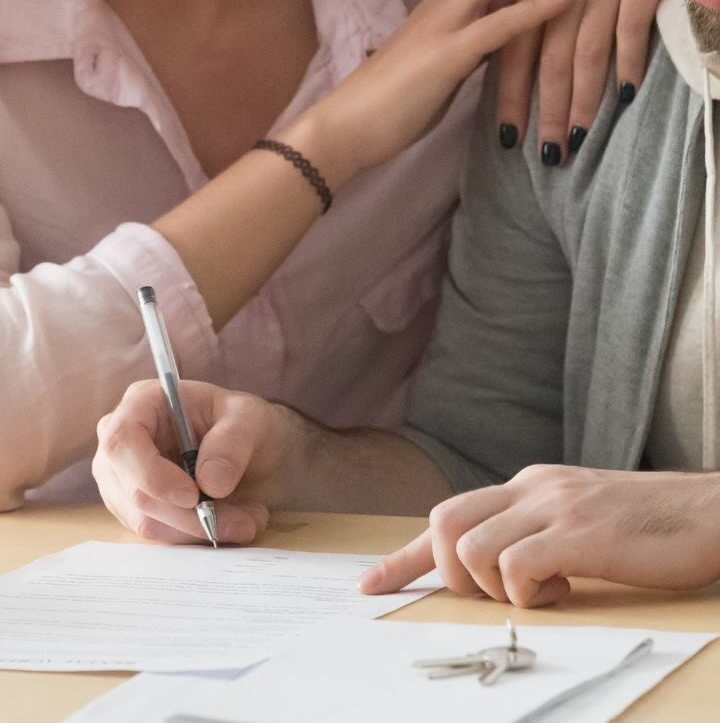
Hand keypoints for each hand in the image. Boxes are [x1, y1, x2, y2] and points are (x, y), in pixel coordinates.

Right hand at [92, 380, 300, 543]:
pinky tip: (230, 523)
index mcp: (141, 403)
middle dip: (191, 515)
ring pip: (147, 520)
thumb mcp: (250, 417)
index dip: (151, 474)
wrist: (246, 447)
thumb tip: (210, 483)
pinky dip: (196, 537)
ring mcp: (121, 479)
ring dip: (200, 529)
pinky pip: (158, 534)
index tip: (193, 496)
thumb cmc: (239, 421)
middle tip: (244, 521)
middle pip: (136, 491)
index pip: (122, 441)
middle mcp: (121, 443)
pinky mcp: (133, 510)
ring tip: (247, 520)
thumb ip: (232, 442)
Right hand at [302, 0, 586, 180]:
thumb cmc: (391, 100)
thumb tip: (501, 32)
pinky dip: (536, 7)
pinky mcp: (447, 58)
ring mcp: (445, 26)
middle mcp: (445, 3)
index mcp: (445, 3)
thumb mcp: (442, 60)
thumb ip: (471, 39)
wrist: (346, 127)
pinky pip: (498, 26)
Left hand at [359, 465, 719, 606]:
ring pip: (472, 547)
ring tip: (544, 589)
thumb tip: (499, 568)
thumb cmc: (647, 525)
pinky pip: (517, 566)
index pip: (449, 514)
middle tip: (497, 593)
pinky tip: (563, 589)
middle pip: (444, 523)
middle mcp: (532, 489)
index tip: (371, 584)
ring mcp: (554, 507)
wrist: (706, 511)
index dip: (404, 556)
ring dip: (494, 587)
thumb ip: (536, 531)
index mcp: (528, 486)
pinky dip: (527, 592)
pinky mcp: (579, 534)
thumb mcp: (578, 519)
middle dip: (452, 574)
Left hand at [496, 0, 668, 161]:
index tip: (506, 136)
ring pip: (583, 53)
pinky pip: (629, 27)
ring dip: (580, 101)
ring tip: (577, 140)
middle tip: (543, 157)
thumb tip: (523, 41)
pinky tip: (626, 96)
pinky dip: (629, 62)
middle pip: (545, 60)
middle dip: (543, 111)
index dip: (509, 94)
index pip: (512, 46)